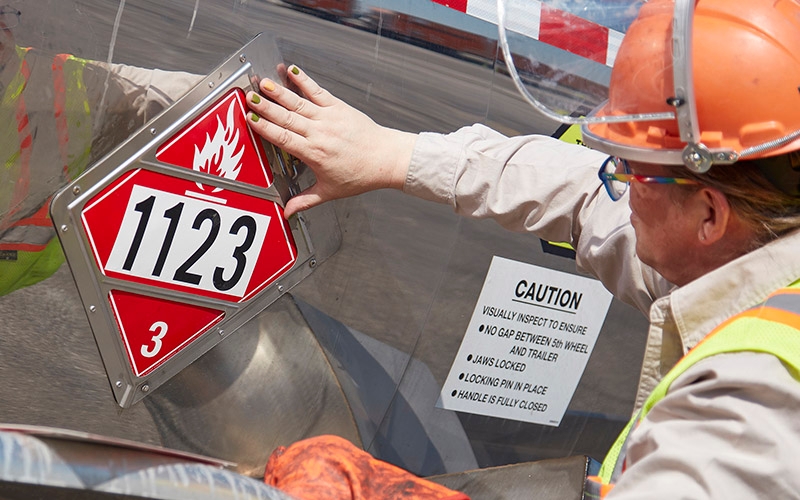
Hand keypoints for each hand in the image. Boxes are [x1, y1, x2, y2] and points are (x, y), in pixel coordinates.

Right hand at [246, 65, 416, 217]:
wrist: (386, 159)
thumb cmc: (361, 175)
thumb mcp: (330, 192)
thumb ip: (306, 200)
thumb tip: (288, 212)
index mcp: (314, 154)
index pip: (284, 138)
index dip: (265, 128)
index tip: (250, 119)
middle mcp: (320, 133)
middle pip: (287, 118)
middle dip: (266, 107)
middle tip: (250, 97)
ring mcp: (329, 118)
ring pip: (299, 103)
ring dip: (280, 92)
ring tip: (264, 82)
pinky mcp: (339, 108)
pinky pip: (318, 92)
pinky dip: (305, 80)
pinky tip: (292, 70)